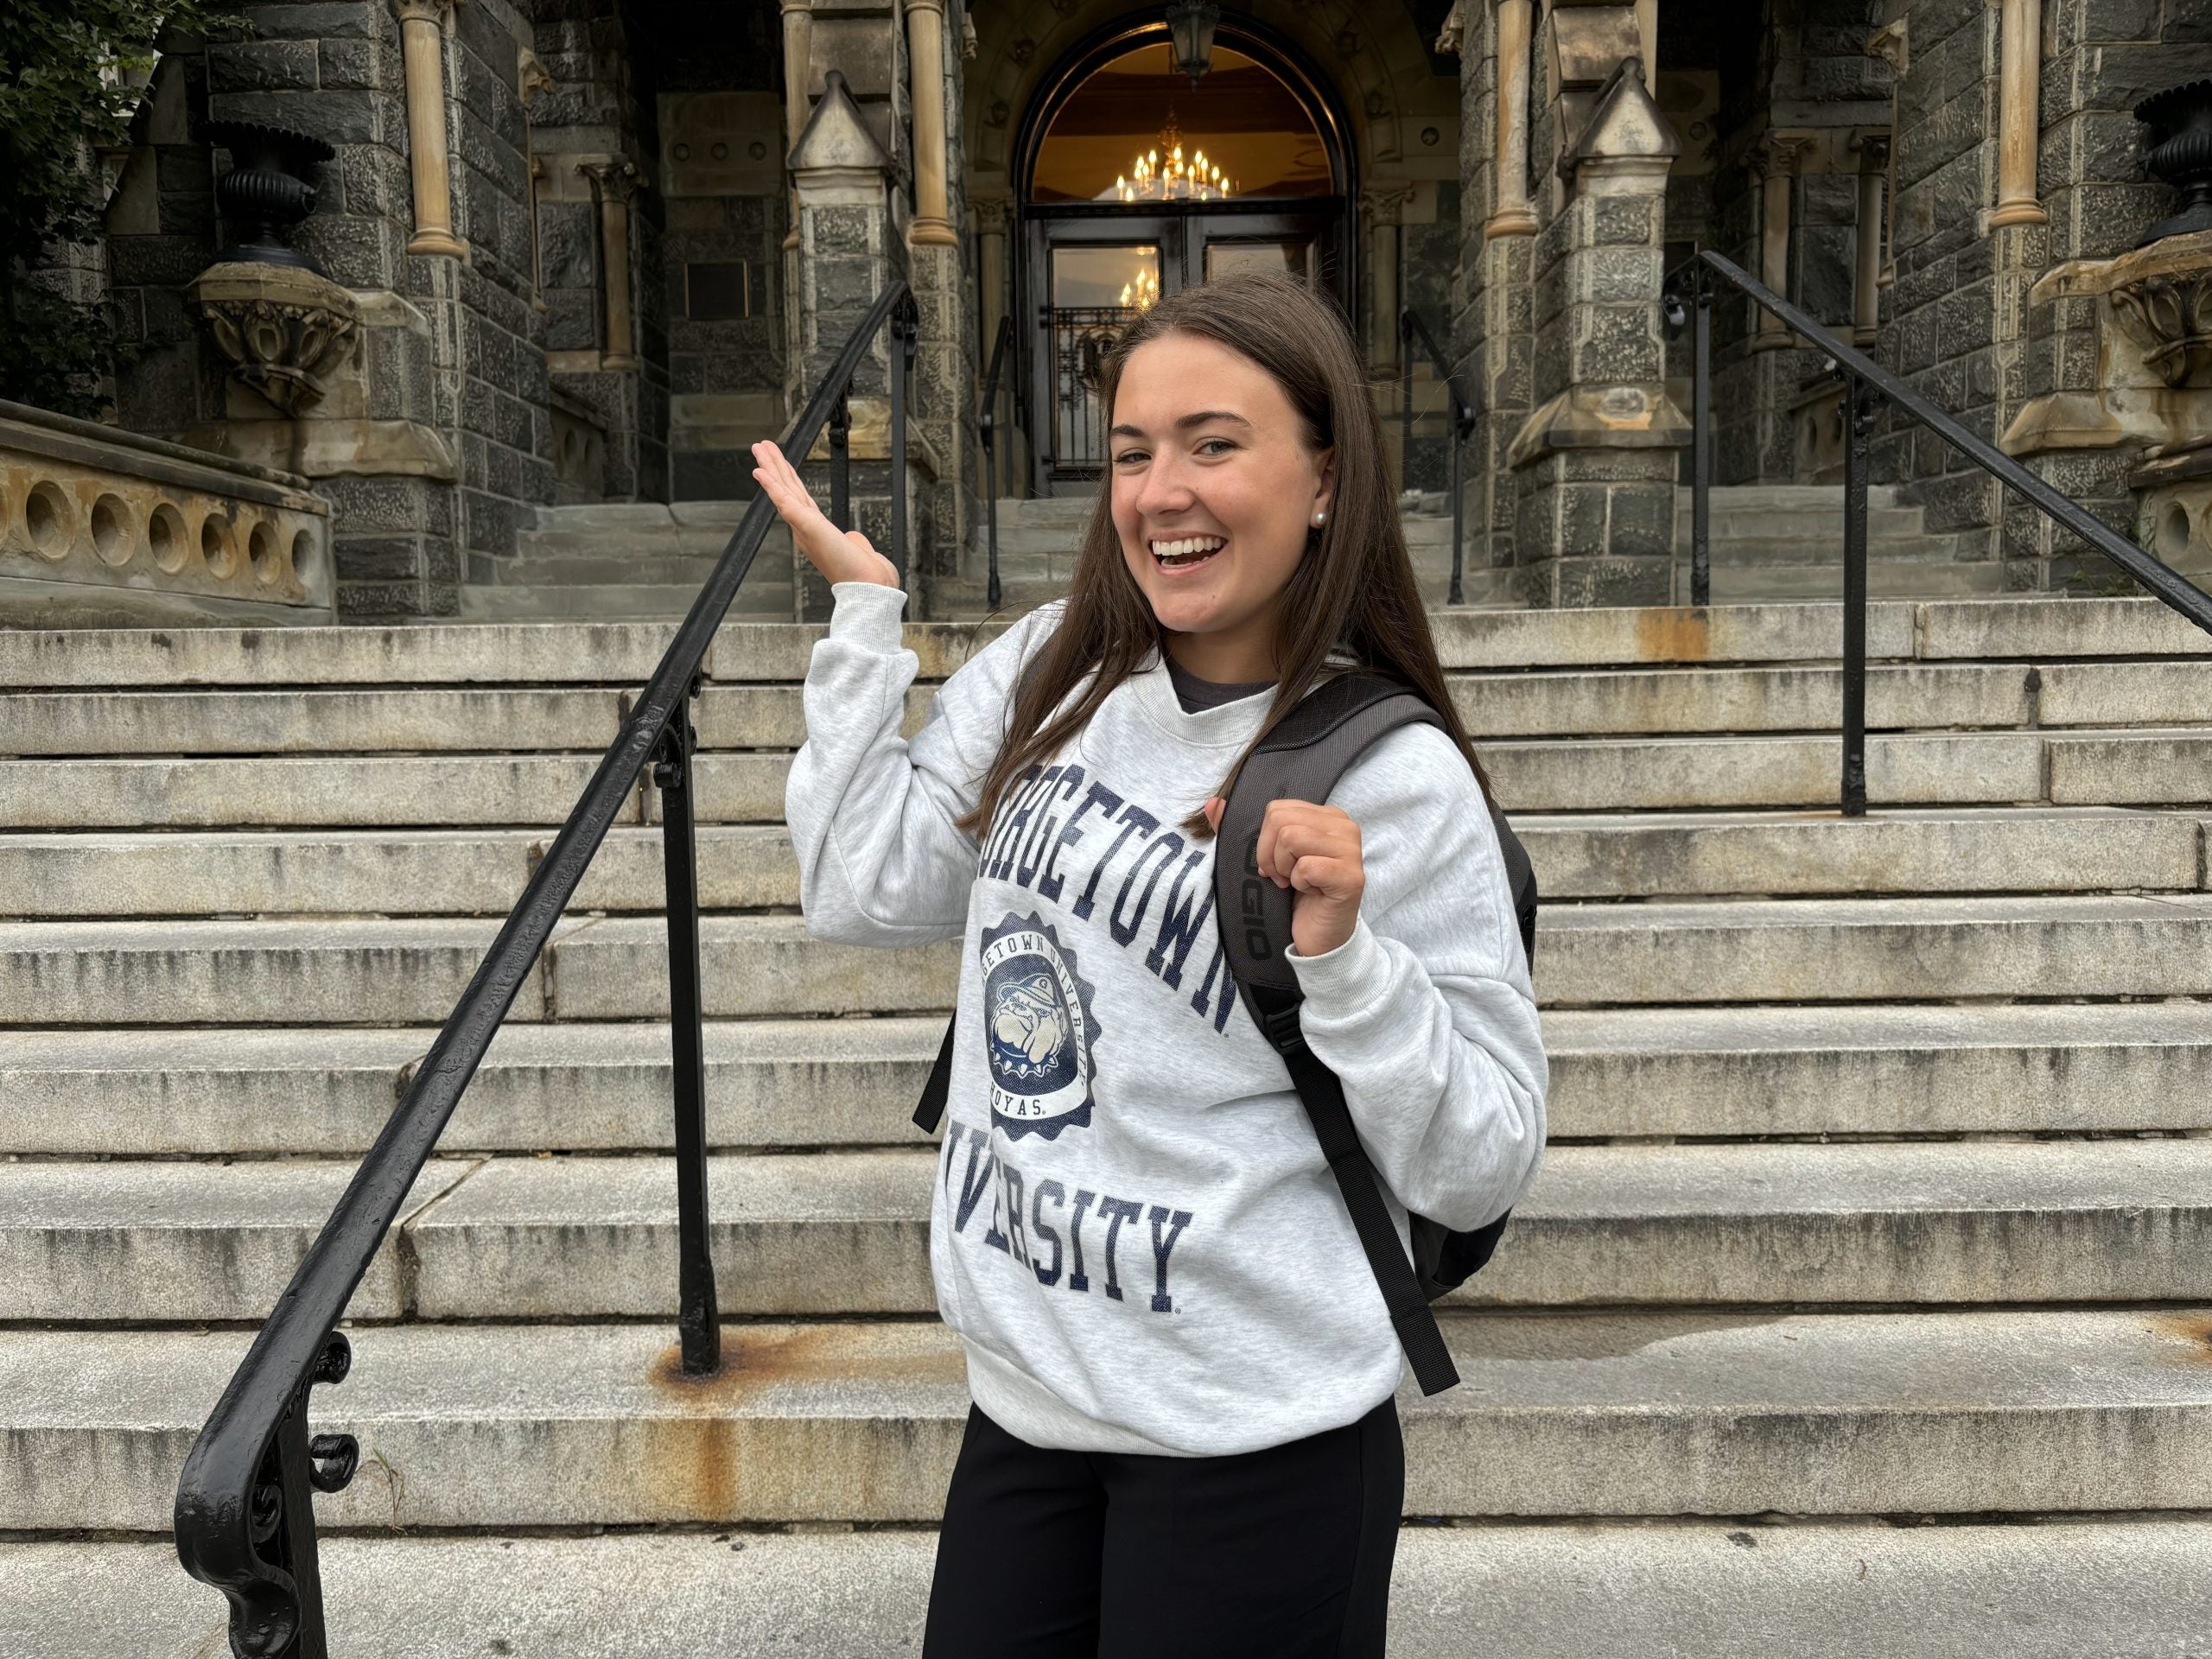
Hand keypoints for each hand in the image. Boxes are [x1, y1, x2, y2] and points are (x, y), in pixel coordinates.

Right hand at [750, 439, 900, 588]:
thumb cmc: (864, 574)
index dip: (788, 480)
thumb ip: (853, 539)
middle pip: (787, 489)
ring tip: (758, 448)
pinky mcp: (806, 526)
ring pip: (783, 490)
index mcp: (816, 530)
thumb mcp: (859, 549)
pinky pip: (784, 501)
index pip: (799, 498)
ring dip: (770, 468)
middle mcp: (806, 528)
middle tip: (762, 447)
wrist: (868, 587)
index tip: (780, 465)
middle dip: (774, 466)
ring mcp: (803, 527)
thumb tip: (853, 537)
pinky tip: (760, 472)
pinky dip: (771, 486)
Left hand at [1202, 795, 1363, 958]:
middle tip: (1282, 877)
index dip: (1265, 841)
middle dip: (1270, 855)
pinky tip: (1311, 893)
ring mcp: (1351, 850)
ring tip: (1295, 884)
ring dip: (1284, 869)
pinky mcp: (1351, 877)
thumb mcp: (1266, 858)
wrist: (1319, 938)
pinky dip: (1299, 884)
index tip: (1275, 866)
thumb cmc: (1295, 896)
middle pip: (1280, 820)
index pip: (1277, 809)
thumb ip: (1238, 830)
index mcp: (1327, 816)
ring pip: (1291, 838)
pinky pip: (1306, 867)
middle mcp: (1344, 826)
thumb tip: (1212, 803)